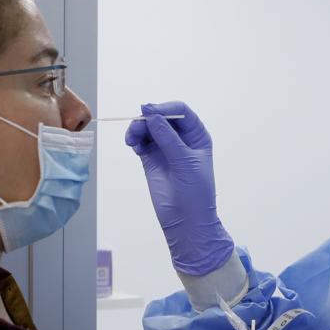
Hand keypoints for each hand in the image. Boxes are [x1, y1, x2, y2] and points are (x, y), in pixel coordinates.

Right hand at [124, 101, 233, 275]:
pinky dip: (135, 139)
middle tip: (137, 128)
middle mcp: (181, 139)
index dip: (164, 108)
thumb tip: (151, 113)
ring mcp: (165, 148)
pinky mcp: (151, 159)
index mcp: (197, 136)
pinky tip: (134, 145)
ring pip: (148, 128)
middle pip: (161, 117)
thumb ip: (168, 138)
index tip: (148, 110)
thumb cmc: (195, 193)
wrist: (187, 222)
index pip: (181, 112)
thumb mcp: (185, 162)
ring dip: (138, 129)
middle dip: (147, 119)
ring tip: (132, 140)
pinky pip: (141, 141)